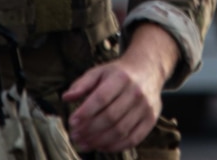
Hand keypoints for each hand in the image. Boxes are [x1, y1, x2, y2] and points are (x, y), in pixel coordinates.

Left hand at [63, 26, 175, 152]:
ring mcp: (146, 107)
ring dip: (99, 141)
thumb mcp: (99, 72)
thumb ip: (81, 84)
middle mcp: (136, 92)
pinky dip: (115, 146)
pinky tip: (101, 146)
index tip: (72, 122)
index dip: (85, 112)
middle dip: (89, 130)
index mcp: (121, 77)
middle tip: (75, 136)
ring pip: (121, 130)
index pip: (101, 98)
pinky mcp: (151, 119)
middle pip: (110, 117)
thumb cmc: (118, 73)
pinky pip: (133, 139)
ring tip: (84, 144)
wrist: (147, 70)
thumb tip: (65, 98)